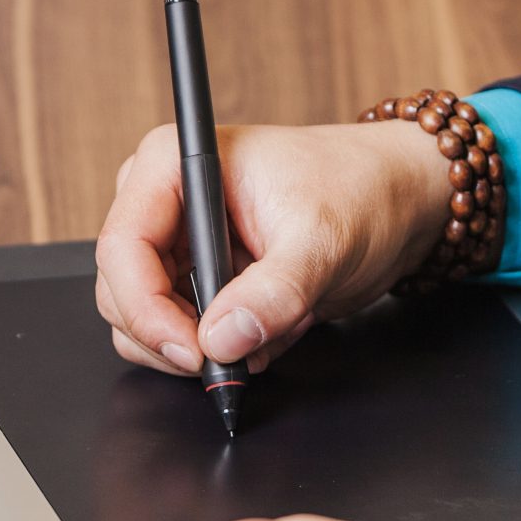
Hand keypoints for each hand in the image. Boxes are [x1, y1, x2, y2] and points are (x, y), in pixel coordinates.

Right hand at [94, 121, 453, 375]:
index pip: (122, 247)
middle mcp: (165, 201)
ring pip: (143, 322)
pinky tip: (270, 329)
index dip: (146, 310)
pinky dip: (222, 350)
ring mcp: (177, 243)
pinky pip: (179, 334)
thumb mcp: (323, 240)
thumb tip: (222, 339)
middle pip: (121, 292)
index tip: (193, 351)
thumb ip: (273, 292)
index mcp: (176, 163)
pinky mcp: (198, 278)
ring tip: (270, 328)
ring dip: (203, 348)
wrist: (399, 199)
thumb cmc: (362, 189)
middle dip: (175, 337)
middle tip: (235, 357)